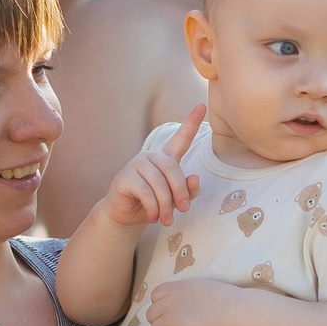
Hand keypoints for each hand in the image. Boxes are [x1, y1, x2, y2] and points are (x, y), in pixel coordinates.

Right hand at [102, 105, 203, 227]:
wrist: (125, 217)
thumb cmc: (153, 205)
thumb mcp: (174, 200)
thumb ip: (188, 190)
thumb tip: (195, 178)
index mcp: (166, 159)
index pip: (181, 139)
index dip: (191, 123)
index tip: (202, 105)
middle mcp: (151, 157)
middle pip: (172, 169)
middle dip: (180, 192)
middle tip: (184, 210)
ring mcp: (136, 165)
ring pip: (159, 183)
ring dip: (166, 205)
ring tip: (166, 220)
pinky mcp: (124, 177)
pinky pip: (145, 192)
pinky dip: (152, 208)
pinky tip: (152, 216)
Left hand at [144, 276, 241, 325]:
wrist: (235, 312)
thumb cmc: (225, 298)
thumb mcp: (199, 286)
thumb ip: (184, 293)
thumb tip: (179, 304)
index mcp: (174, 288)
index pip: (154, 297)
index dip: (163, 306)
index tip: (175, 311)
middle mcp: (167, 303)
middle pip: (151, 316)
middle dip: (163, 322)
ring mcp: (170, 321)